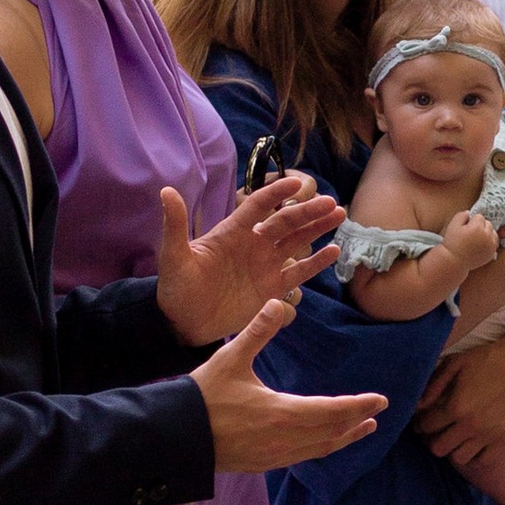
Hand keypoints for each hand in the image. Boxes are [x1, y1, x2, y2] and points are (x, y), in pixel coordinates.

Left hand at [155, 175, 337, 347]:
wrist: (182, 323)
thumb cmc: (175, 288)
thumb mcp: (173, 256)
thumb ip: (175, 224)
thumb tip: (166, 192)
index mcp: (232, 232)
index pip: (258, 206)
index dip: (276, 193)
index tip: (296, 182)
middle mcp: (253, 244)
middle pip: (285, 222)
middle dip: (307, 211)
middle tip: (330, 202)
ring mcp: (264, 266)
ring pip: (296, 241)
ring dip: (317, 228)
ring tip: (339, 215)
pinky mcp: (272, 289)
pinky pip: (298, 272)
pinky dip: (316, 262)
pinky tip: (333, 251)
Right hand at [193, 301, 384, 471]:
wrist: (174, 437)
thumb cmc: (202, 396)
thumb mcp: (230, 358)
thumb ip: (257, 331)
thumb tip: (278, 302)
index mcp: (280, 413)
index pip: (332, 411)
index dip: (359, 405)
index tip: (381, 400)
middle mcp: (283, 440)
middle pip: (331, 432)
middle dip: (357, 421)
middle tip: (378, 412)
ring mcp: (273, 456)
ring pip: (319, 448)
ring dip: (343, 438)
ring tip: (362, 429)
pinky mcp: (262, 464)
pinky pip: (302, 457)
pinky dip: (321, 447)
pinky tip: (324, 441)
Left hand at [414, 284, 504, 461]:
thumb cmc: (486, 359)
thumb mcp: (454, 364)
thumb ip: (433, 385)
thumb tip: (417, 406)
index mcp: (457, 406)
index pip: (426, 426)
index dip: (420, 422)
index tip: (424, 417)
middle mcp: (472, 425)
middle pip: (438, 448)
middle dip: (432, 438)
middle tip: (437, 428)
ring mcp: (490, 434)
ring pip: (458, 458)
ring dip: (453, 447)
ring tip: (455, 434)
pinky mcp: (504, 438)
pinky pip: (483, 460)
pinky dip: (474, 455)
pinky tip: (472, 441)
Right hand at [441, 210, 501, 272]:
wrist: (454, 262)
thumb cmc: (452, 243)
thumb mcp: (453, 225)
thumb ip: (461, 215)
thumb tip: (469, 213)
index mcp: (477, 228)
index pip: (480, 217)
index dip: (471, 221)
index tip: (465, 228)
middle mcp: (486, 236)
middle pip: (488, 224)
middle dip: (480, 226)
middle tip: (470, 234)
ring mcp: (490, 246)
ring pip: (493, 232)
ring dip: (487, 233)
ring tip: (476, 239)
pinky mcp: (492, 253)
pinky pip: (494, 242)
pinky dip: (489, 242)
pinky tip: (480, 245)